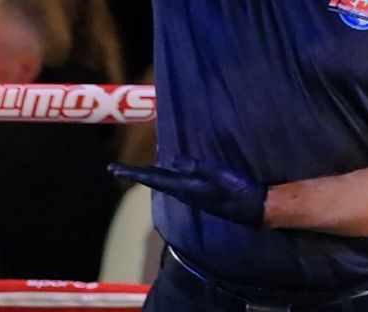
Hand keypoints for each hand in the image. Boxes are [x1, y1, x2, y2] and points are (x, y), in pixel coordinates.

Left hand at [108, 157, 265, 226]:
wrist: (255, 209)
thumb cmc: (237, 191)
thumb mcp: (218, 176)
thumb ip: (195, 167)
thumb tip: (171, 159)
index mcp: (185, 188)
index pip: (153, 179)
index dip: (132, 173)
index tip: (112, 170)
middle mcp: (184, 193)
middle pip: (155, 182)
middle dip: (138, 175)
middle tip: (120, 169)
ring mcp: (192, 195)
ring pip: (165, 183)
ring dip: (151, 175)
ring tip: (139, 168)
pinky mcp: (200, 194)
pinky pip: (175, 183)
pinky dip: (165, 176)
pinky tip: (168, 170)